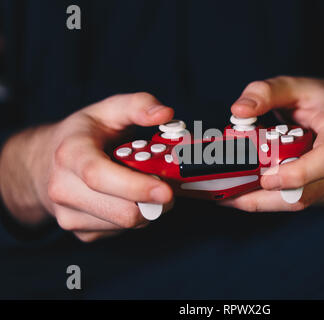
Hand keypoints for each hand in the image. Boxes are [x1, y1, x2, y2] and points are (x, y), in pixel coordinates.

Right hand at [0, 93, 173, 241]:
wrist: (46, 164)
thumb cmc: (84, 135)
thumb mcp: (109, 110)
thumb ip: (138, 106)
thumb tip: (165, 113)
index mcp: (70, 154)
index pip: (99, 176)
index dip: (136, 186)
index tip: (166, 190)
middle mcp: (63, 188)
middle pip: (120, 211)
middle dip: (154, 202)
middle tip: (169, 186)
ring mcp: (69, 216)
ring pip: (125, 224)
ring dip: (147, 209)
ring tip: (146, 186)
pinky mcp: (81, 233)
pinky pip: (121, 231)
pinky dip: (135, 217)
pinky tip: (129, 198)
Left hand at [221, 76, 323, 211]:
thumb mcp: (298, 85)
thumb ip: (265, 93)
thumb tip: (238, 111)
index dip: (295, 175)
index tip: (264, 179)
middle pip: (306, 194)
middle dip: (262, 199)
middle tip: (227, 194)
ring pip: (302, 203)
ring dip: (266, 201)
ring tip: (236, 188)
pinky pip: (305, 203)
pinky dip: (278, 199)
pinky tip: (259, 186)